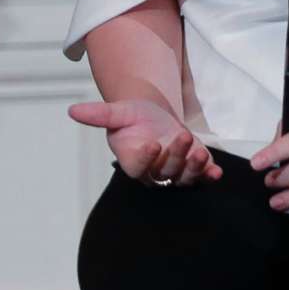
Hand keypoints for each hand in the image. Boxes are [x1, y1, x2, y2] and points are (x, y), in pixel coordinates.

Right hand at [69, 98, 220, 187]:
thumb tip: (72, 110)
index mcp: (130, 160)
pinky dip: (209, 176)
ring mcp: (173, 174)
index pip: (137, 167)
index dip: (145, 159)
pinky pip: (201, 178)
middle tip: (182, 135)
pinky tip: (216, 171)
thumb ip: (99, 114)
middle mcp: (152, 172)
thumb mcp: (118, 112)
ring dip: (193, 167)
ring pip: (183, 177)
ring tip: (200, 152)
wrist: (155, 118)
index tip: (152, 144)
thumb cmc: (133, 117)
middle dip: (175, 156)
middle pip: (164, 172)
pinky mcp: (192, 171)